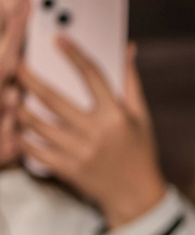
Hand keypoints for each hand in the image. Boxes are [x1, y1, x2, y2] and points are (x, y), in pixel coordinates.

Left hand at [19, 42, 164, 226]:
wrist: (136, 195)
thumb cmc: (140, 152)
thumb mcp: (141, 116)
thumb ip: (130, 82)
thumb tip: (127, 49)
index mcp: (116, 115)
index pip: (93, 76)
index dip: (74, 54)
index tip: (58, 39)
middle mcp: (96, 132)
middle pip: (53, 98)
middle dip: (30, 78)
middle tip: (17, 65)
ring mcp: (78, 152)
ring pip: (36, 123)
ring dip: (19, 107)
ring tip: (13, 96)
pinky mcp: (66, 168)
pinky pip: (33, 148)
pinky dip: (22, 136)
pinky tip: (18, 126)